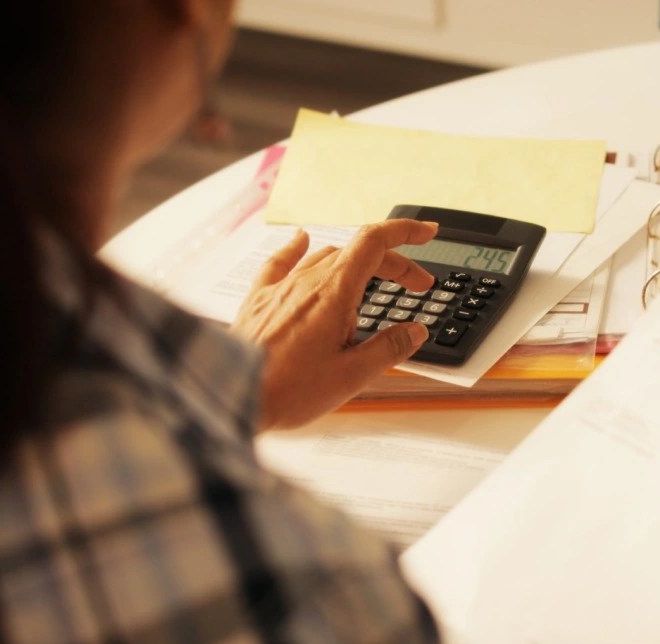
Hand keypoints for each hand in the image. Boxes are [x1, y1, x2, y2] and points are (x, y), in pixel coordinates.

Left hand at [232, 218, 437, 430]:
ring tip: (374, 282)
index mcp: (334, 293)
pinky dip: (298, 248)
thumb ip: (388, 349)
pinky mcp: (260, 300)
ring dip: (357, 263)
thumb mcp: (351, 376)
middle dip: (394, 263)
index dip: (405, 231)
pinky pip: (281, 262)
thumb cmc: (287, 391)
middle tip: (417, 285)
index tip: (426, 232)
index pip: (375, 243)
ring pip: (326, 257)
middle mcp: (306, 282)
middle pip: (357, 253)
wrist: (233, 394)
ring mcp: (281, 288)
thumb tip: (414, 332)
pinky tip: (301, 240)